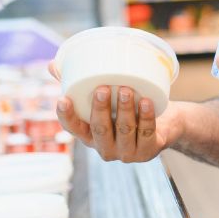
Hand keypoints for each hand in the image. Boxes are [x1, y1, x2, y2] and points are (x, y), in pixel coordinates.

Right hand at [55, 84, 185, 163]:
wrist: (166, 123)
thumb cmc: (127, 109)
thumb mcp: (105, 98)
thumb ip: (79, 84)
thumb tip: (52, 64)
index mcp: (90, 135)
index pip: (73, 128)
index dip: (66, 116)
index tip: (63, 99)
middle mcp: (106, 147)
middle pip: (100, 129)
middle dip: (100, 109)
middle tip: (103, 88)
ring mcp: (127, 152)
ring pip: (124, 131)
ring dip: (125, 110)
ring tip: (127, 90)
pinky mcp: (148, 151)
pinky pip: (146, 133)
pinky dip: (146, 116)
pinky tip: (147, 102)